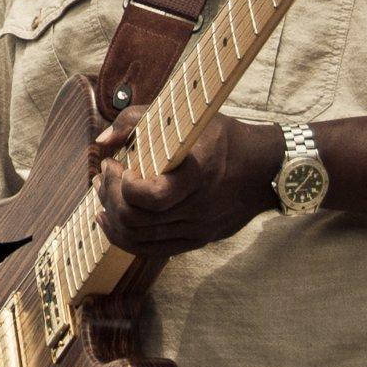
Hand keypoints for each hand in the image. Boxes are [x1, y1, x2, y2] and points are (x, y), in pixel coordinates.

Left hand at [93, 106, 281, 257]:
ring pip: (140, 239)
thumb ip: (139, 119)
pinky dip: (125, 239)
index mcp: (198, 175)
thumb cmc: (224, 137)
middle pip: (138, 219)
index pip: (151, 197)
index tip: (116, 164)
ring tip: (102, 196)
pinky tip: (111, 222)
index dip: (123, 185)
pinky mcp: (197, 240)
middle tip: (103, 174)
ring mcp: (197, 229)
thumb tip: (102, 139)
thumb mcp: (187, 116)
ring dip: (112, 218)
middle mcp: (197, 208)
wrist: (264, 168)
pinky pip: (152, 249)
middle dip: (109, 197)